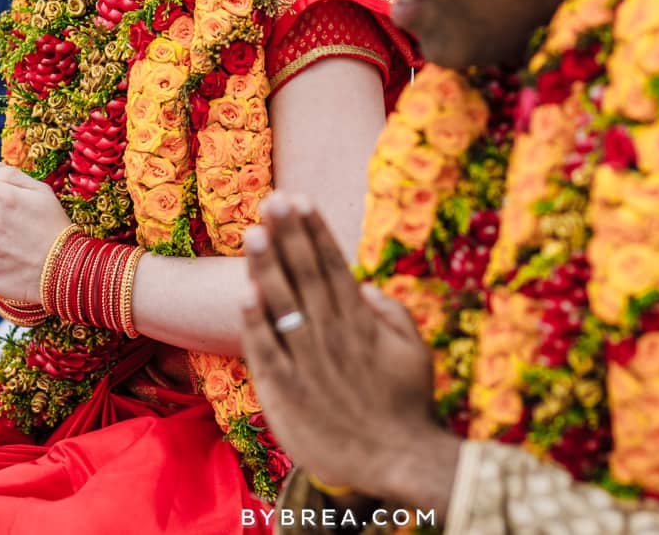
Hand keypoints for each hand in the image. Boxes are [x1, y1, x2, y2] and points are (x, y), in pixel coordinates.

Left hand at [239, 193, 461, 514]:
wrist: (398, 459)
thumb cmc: (407, 405)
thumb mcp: (414, 350)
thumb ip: (389, 312)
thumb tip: (360, 284)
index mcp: (361, 320)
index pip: (333, 265)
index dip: (314, 231)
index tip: (299, 200)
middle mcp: (333, 333)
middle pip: (306, 274)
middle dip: (288, 235)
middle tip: (271, 199)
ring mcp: (308, 361)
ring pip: (283, 304)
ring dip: (267, 267)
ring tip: (253, 232)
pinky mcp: (287, 391)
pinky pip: (267, 350)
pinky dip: (255, 322)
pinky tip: (243, 294)